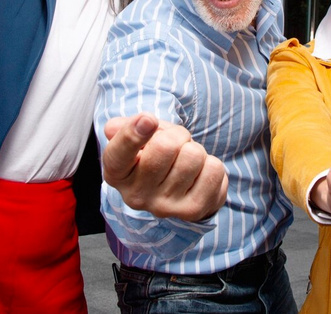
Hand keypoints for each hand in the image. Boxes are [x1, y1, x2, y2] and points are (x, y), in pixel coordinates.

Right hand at [102, 113, 227, 222]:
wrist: (180, 191)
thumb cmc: (155, 156)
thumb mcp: (138, 138)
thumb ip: (125, 127)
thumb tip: (122, 127)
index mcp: (116, 174)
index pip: (118, 154)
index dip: (133, 133)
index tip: (149, 119)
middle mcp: (136, 196)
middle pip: (165, 146)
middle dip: (177, 134)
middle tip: (176, 143)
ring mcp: (164, 207)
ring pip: (193, 155)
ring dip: (195, 150)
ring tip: (187, 161)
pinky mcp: (192, 211)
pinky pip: (214, 170)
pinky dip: (211, 165)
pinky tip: (200, 175)